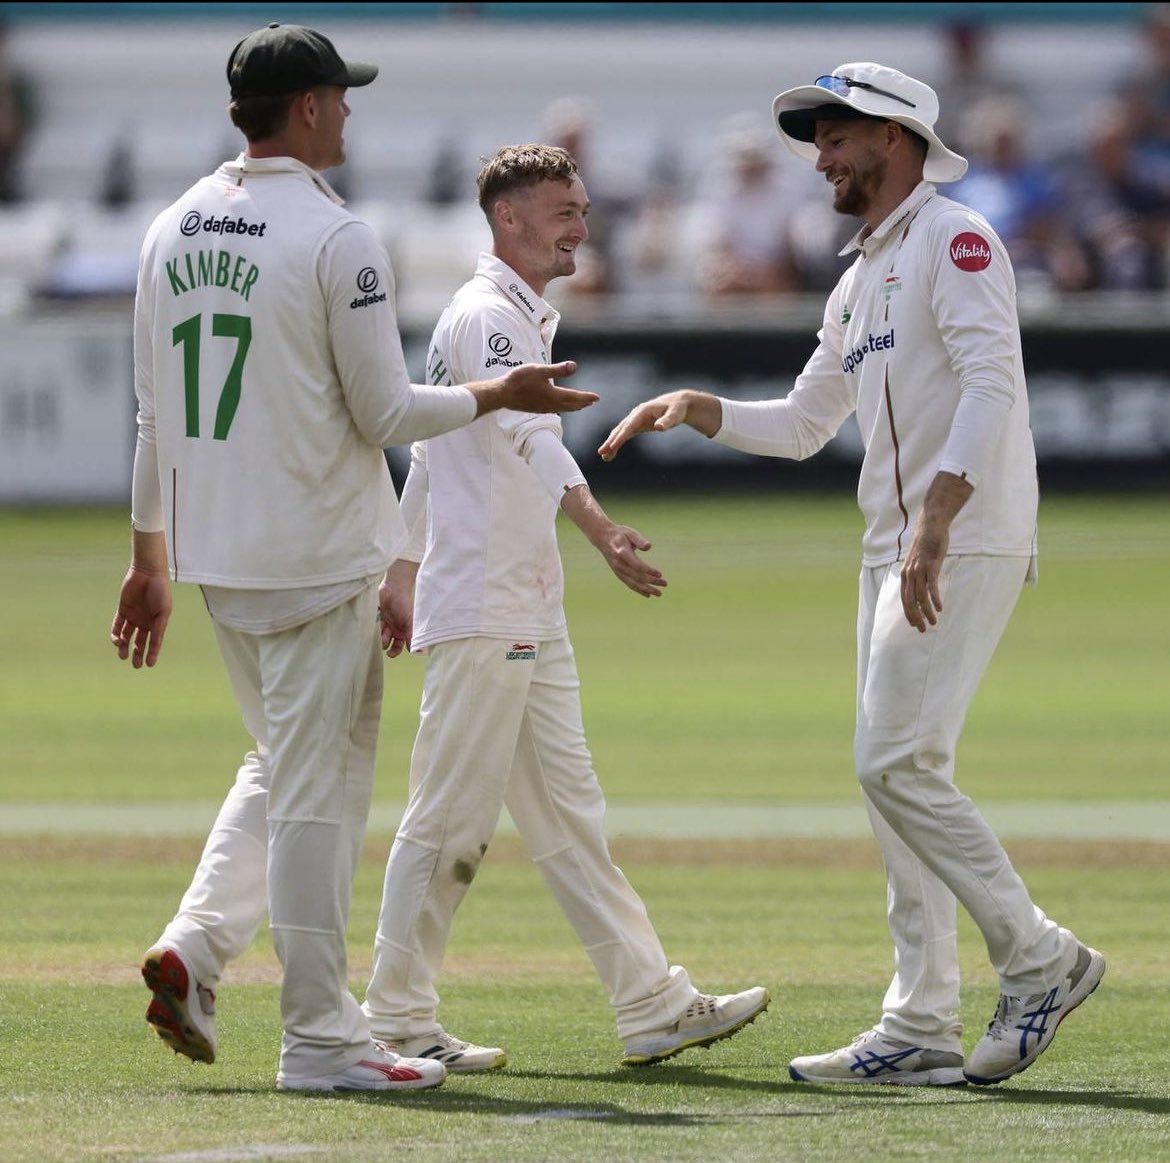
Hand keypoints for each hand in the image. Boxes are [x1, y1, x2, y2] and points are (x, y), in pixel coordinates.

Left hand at [111, 566, 171, 667]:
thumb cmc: (160, 591)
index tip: (150, 665)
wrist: (148, 572)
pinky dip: (116, 634)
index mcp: (157, 622)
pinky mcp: (123, 609)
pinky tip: (117, 640)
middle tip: (136, 665)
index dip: (152, 653)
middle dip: (138, 653)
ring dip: (125, 646)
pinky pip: (118, 625)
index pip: (154, 641)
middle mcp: (145, 621)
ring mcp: (133, 615)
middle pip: (140, 641)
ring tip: (122, 656)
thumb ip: (159, 627)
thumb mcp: (163, 612)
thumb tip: (155, 643)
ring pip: (127, 635)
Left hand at [378, 561, 416, 656]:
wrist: (393, 589)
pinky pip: (373, 628)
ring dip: (380, 636)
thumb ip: (412, 636)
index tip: (390, 654)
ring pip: (379, 637)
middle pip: (387, 644)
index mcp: (403, 632)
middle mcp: (394, 630)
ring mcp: (384, 625)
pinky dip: (374, 628)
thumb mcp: (410, 622)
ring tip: (383, 628)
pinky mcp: (376, 619)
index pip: (398, 647)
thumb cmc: (405, 604)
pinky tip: (378, 623)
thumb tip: (416, 652)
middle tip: (382, 643)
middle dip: (384, 645)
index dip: (394, 652)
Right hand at [498, 361, 597, 413]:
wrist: (502, 394)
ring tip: (581, 405)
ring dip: (574, 407)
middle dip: (583, 403)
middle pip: (571, 405)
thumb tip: (575, 366)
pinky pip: (555, 409)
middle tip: (592, 402)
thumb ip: (557, 369)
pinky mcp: (536, 409)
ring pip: (563, 409)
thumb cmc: (519, 380)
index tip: (597, 398)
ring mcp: (543, 408)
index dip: (587, 397)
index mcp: (554, 395)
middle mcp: (550, 404)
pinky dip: (563, 408)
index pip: (575, 397)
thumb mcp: (540, 370)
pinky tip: (560, 406)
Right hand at [598, 390, 719, 460]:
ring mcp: (635, 420)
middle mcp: (635, 415)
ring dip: (611, 444)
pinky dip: (617, 444)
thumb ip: (667, 421)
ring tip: (604, 457)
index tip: (612, 446)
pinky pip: (624, 435)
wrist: (678, 404)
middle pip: (620, 429)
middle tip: (601, 453)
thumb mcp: (675, 414)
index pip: (629, 426)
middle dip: (611, 441)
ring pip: (620, 433)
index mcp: (642, 411)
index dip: (620, 437)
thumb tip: (659, 427)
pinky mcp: (637, 425)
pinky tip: (611, 454)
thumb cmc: (677, 409)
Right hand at [598, 524, 666, 597]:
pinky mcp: (618, 573)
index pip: (637, 565)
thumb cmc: (620, 534)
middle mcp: (619, 564)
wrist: (602, 538)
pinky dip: (639, 590)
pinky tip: (648, 594)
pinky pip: (629, 584)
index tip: (660, 574)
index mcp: (622, 553)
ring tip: (659, 594)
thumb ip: (639, 540)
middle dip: (652, 582)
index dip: (649, 571)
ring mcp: (617, 570)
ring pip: (633, 583)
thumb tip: (649, 547)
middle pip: (637, 576)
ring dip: (647, 589)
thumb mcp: (630, 533)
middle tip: (665, 584)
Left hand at [900, 524, 947, 632]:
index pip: (904, 600)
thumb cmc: (925, 546)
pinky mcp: (931, 567)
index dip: (908, 614)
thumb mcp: (916, 562)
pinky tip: (940, 608)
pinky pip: (931, 586)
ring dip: (927, 611)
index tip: (915, 625)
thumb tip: (920, 588)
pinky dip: (934, 599)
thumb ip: (916, 575)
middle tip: (923, 629)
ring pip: (921, 597)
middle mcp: (909, 574)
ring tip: (934, 622)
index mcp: (905, 575)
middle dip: (916, 617)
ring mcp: (919, 571)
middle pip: (910, 602)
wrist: (930, 528)